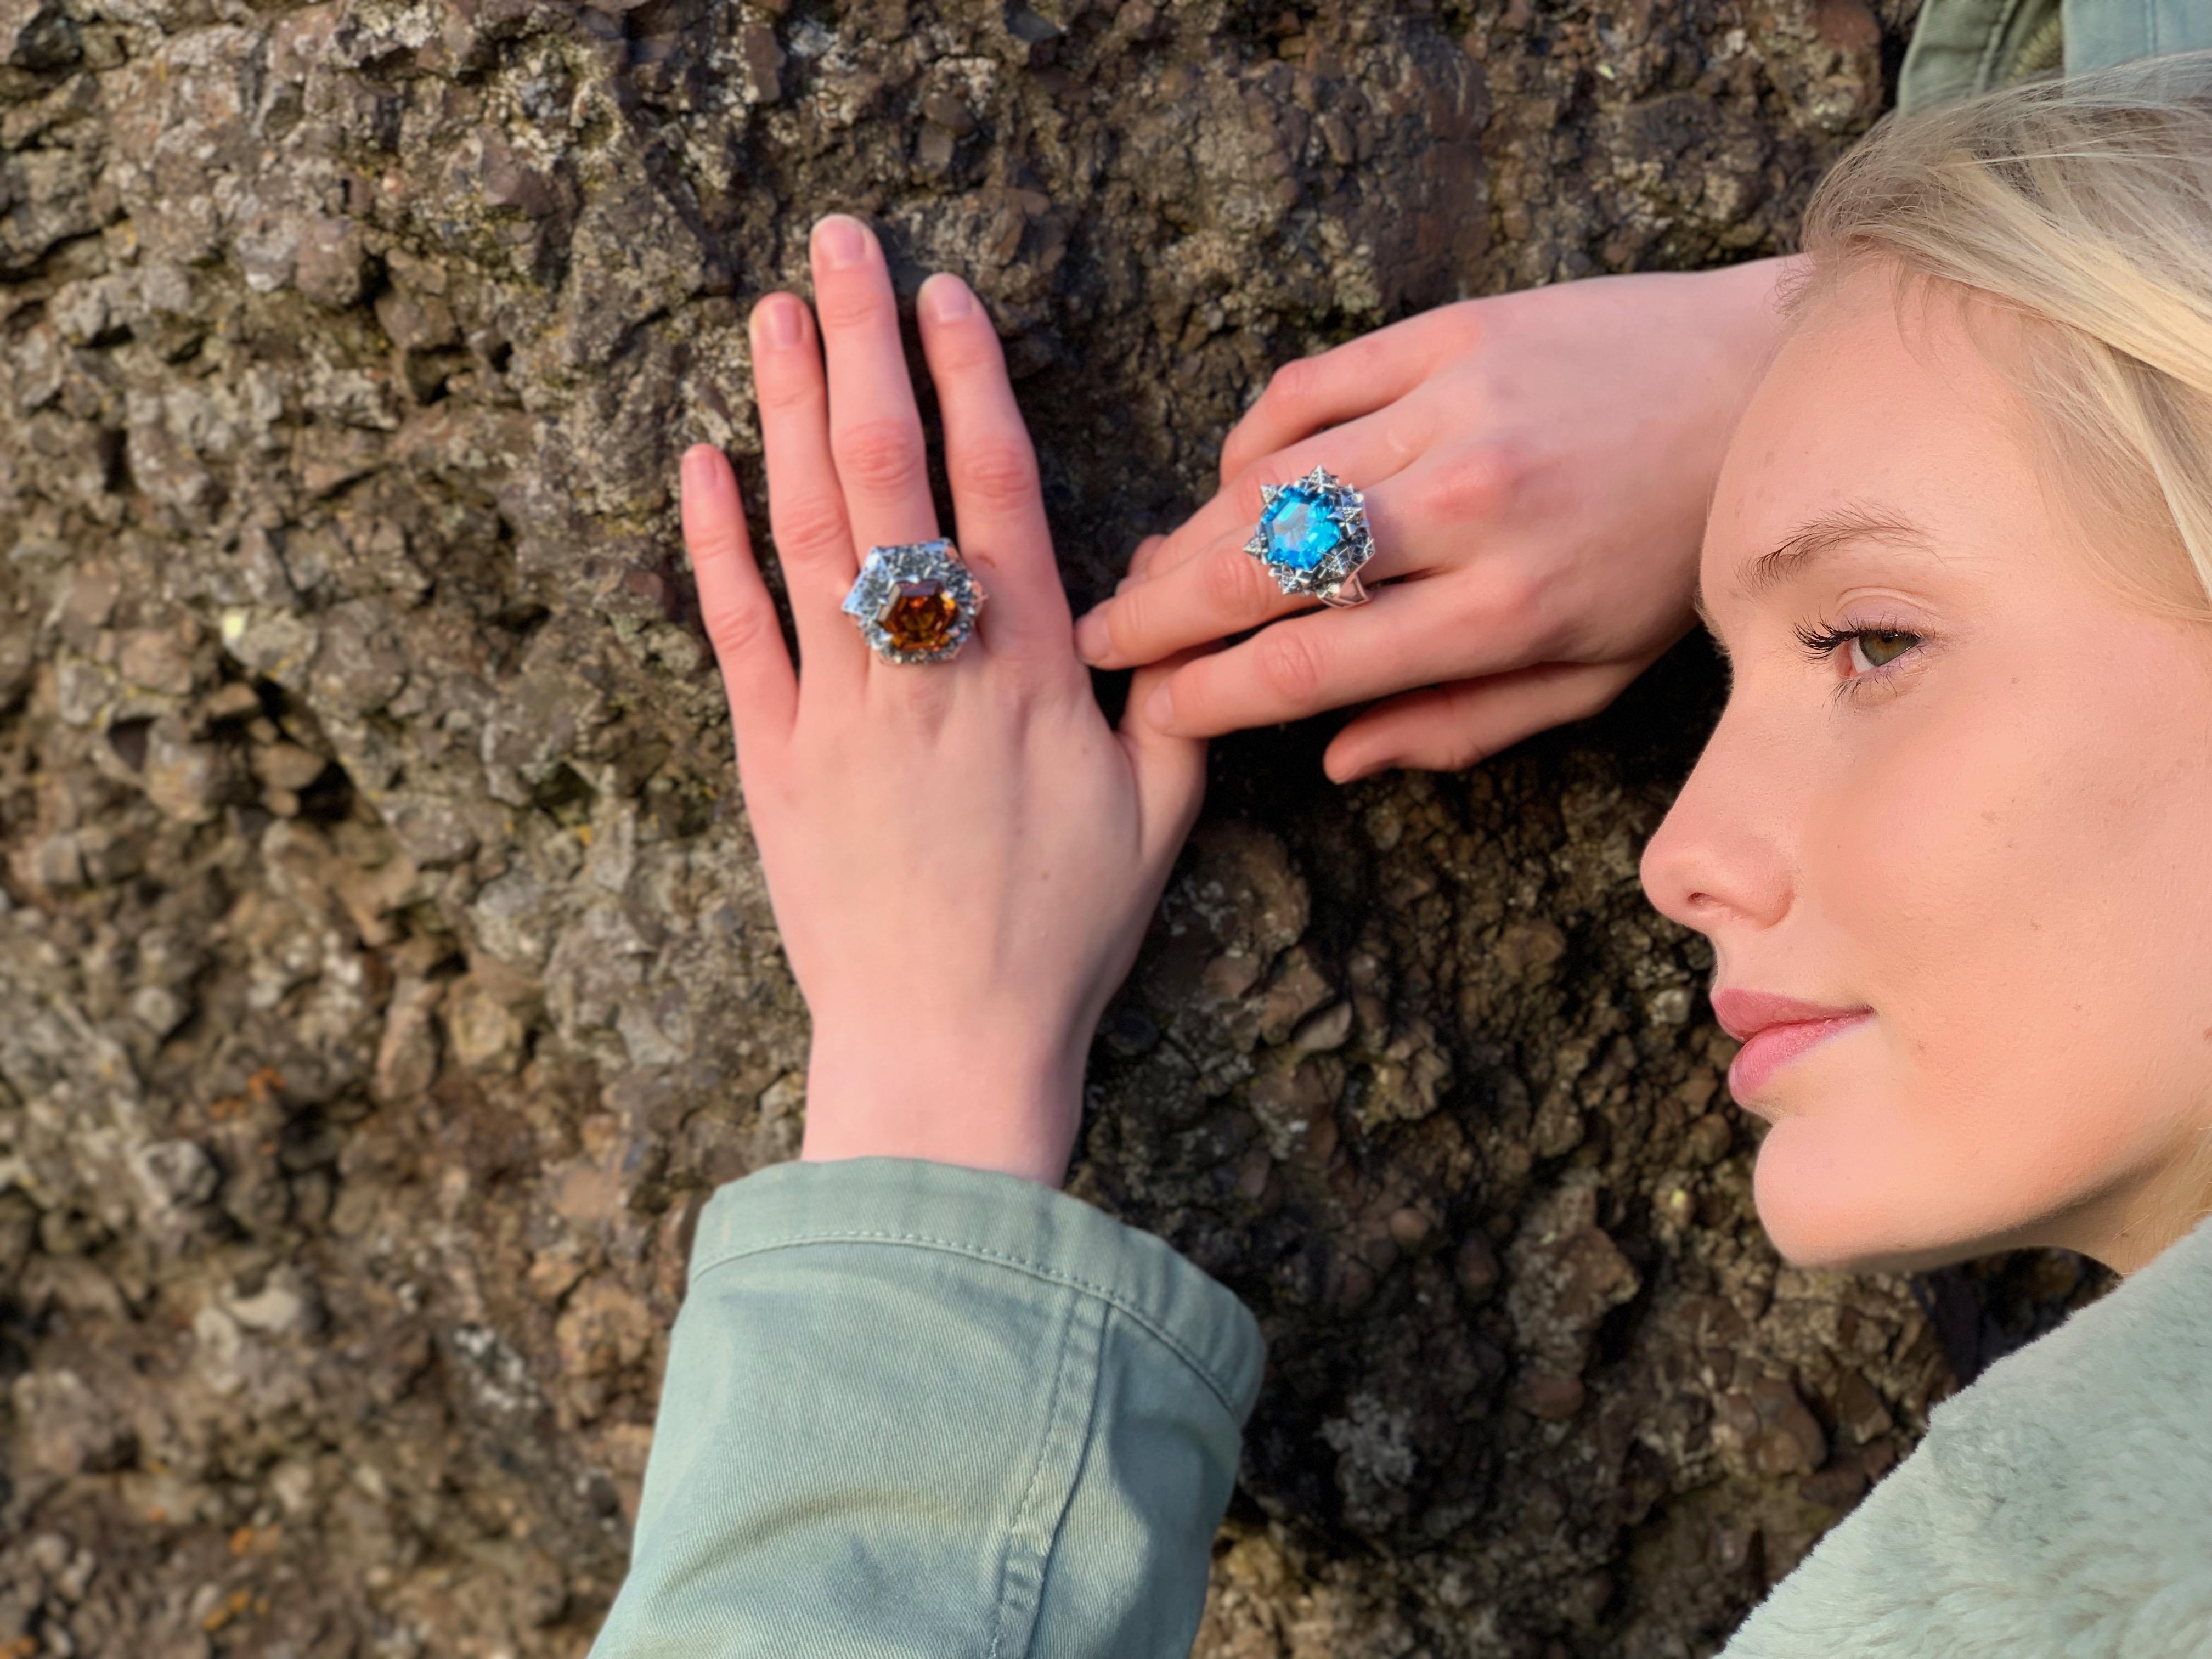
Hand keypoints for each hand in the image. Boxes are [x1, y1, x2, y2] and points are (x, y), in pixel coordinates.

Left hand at [682, 214, 1206, 1187]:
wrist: (947, 1048)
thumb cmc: (1062, 937)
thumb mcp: (1158, 818)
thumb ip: (1170, 701)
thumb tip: (1175, 611)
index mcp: (1033, 675)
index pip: (997, 492)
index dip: (968, 382)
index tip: (943, 295)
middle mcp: (931, 672)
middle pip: (891, 478)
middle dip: (862, 349)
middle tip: (837, 244)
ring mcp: (840, 712)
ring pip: (809, 534)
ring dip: (785, 414)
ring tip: (770, 312)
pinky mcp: (772, 762)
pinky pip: (738, 635)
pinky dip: (715, 546)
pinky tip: (700, 462)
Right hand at [1071, 258, 1798, 780]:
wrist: (1757, 391)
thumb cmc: (1671, 556)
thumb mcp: (1591, 677)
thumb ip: (1459, 727)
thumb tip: (1334, 762)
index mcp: (1501, 610)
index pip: (1305, 664)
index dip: (1206, 695)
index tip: (1151, 709)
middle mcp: (1464, 507)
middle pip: (1257, 570)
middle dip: (1156, 615)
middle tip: (1097, 638)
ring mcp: (1449, 407)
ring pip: (1263, 481)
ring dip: (1187, 534)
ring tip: (1149, 572)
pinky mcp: (1444, 333)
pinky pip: (1302, 391)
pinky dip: (1251, 443)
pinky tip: (1237, 482)